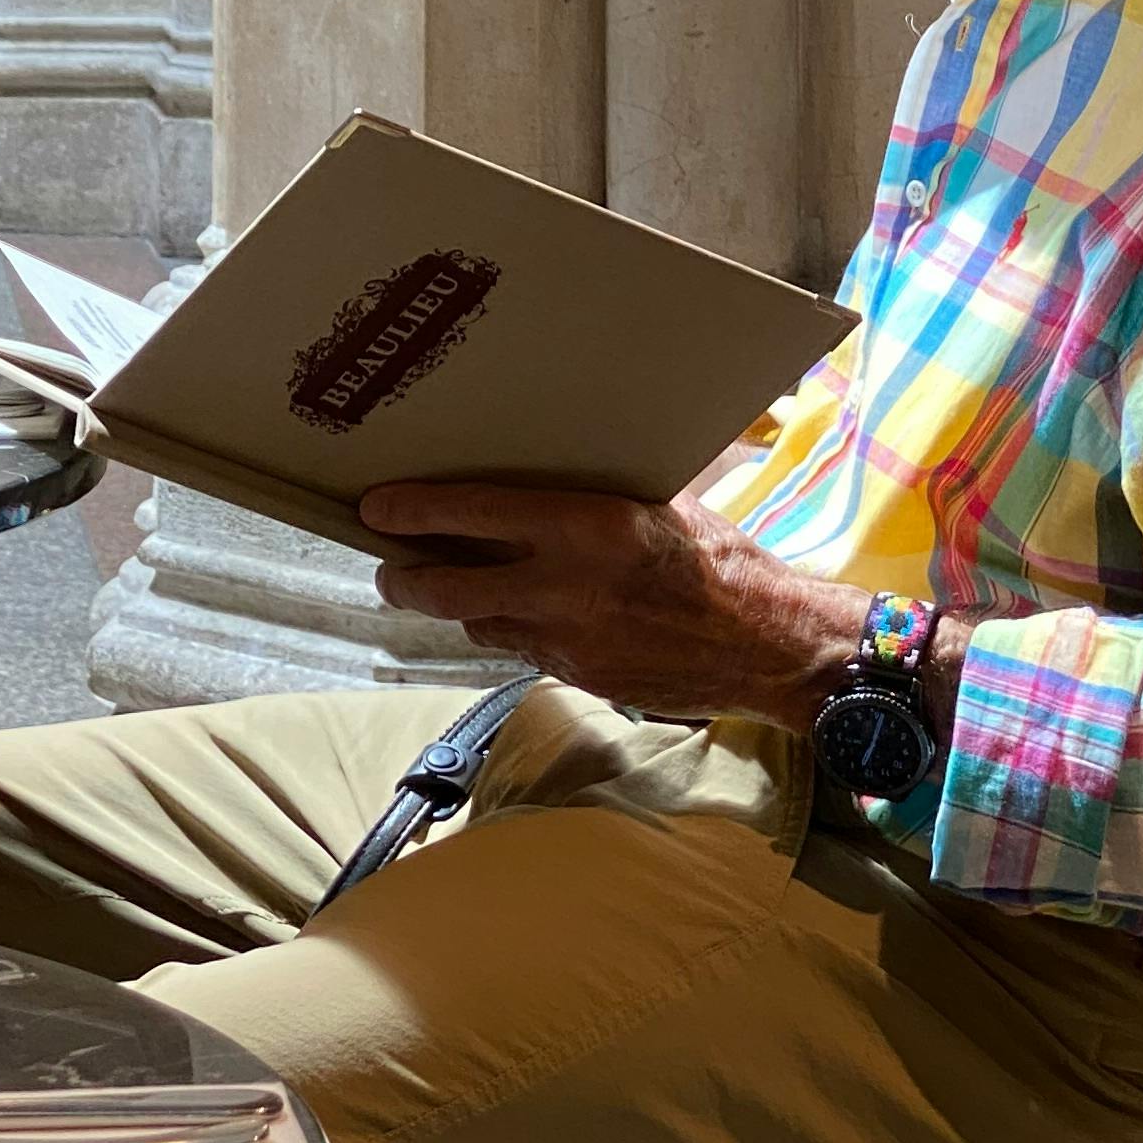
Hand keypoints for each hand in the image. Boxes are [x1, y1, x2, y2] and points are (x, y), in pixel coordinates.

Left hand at [362, 482, 869, 729]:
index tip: (375, 505)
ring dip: (455, 603)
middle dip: (403, 576)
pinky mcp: (578, 676)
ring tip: (443, 582)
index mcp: (586, 527)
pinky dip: (509, 627)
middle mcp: (565, 586)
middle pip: (446, 587)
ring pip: (476, 622)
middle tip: (387, 562)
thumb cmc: (722, 559)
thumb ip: (600, 492)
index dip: (413, 510)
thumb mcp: (662, 501)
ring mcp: (567, 640)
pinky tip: (516, 609)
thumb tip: (551, 466)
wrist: (767, 645)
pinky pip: (521, 648)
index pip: (472, 514)